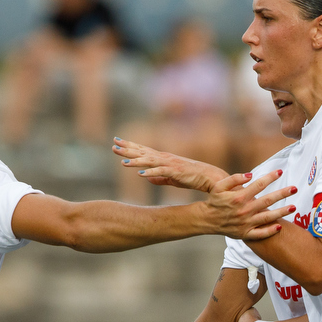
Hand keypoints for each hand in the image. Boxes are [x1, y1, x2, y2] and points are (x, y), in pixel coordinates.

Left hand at [113, 137, 229, 191]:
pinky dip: (150, 173)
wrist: (208, 177)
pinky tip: (140, 175)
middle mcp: (164, 158)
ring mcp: (169, 164)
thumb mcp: (171, 178)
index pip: (142, 150)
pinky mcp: (175, 171)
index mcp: (162, 158)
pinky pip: (160, 172)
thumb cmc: (191, 177)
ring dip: (136, 161)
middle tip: (113, 145)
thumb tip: (146, 178)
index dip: (129, 146)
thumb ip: (158, 178)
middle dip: (127, 149)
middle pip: (142, 152)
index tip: (116, 143)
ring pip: (149, 161)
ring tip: (123, 163)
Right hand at [203, 171, 295, 241]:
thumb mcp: (220, 186)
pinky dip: (270, 231)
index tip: (280, 172)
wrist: (207, 219)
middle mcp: (244, 210)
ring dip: (281, 212)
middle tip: (295, 188)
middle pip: (268, 200)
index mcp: (239, 197)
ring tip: (293, 207)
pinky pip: (260, 234)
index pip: (259, 185)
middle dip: (282, 194)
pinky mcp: (245, 233)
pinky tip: (280, 226)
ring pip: (267, 217)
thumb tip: (250, 175)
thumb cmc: (214, 201)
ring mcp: (246, 223)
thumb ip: (234, 179)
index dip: (270, 177)